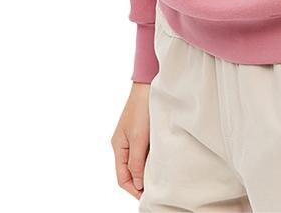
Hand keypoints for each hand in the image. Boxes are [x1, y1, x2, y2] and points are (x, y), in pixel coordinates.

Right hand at [111, 81, 151, 198]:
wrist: (150, 84)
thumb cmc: (141, 108)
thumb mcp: (139, 138)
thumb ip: (136, 161)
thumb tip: (137, 183)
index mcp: (118, 146)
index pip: (122, 177)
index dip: (133, 189)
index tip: (146, 196)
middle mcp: (124, 144)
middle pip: (130, 171)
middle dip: (140, 182)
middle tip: (156, 189)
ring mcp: (133, 137)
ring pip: (138, 162)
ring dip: (147, 170)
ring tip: (160, 176)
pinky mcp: (143, 131)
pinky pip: (145, 151)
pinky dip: (151, 158)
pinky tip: (162, 160)